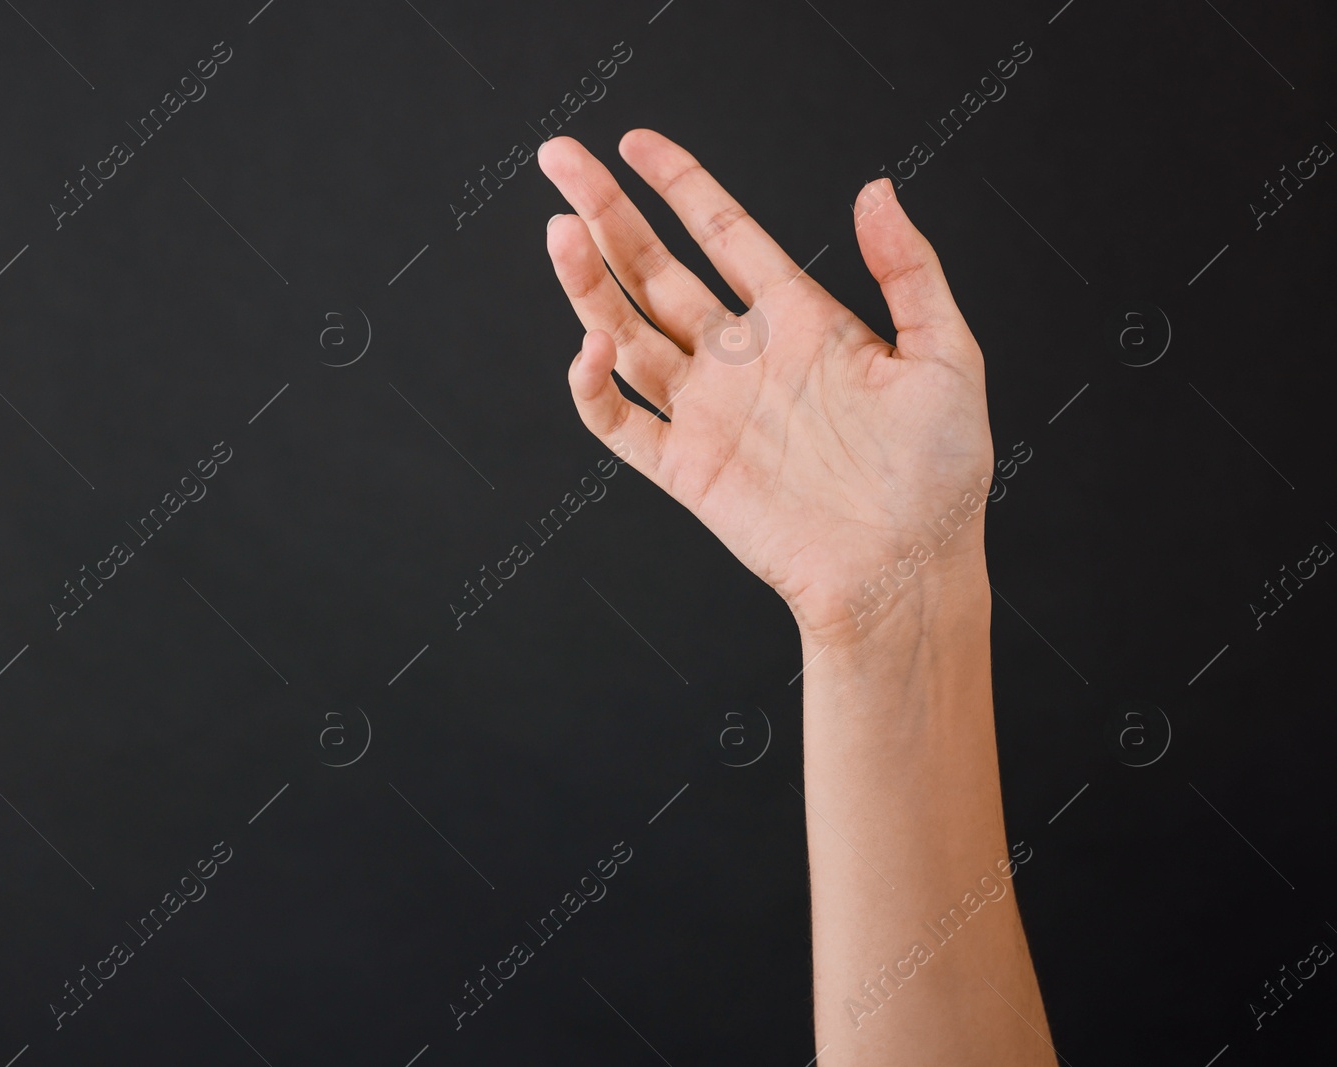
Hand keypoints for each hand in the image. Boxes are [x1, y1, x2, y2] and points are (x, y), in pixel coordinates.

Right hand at [539, 130, 993, 646]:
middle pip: (653, 268)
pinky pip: (619, 421)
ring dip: (586, 282)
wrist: (908, 573)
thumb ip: (908, 269)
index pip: (721, 230)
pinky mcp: (686, 467)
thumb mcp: (946, 355)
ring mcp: (708, 410)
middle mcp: (741, 357)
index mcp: (798, 319)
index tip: (633, 142)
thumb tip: (874, 188)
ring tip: (559, 230)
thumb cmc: (939, 474)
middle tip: (559, 158)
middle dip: (604, 211)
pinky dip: (593, 385)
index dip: (678, 182)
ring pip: (625, 330)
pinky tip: (590, 344)